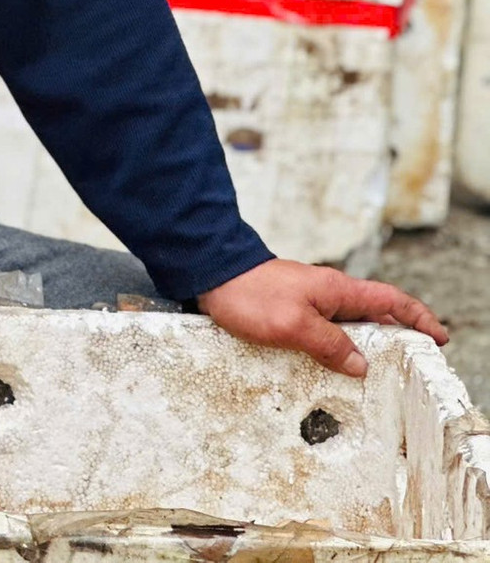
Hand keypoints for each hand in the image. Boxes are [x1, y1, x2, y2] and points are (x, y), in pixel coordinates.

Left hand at [198, 259, 446, 376]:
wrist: (209, 273)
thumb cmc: (249, 293)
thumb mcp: (294, 325)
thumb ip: (329, 345)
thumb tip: (361, 364)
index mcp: (338, 290)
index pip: (391, 300)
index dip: (418, 318)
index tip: (438, 337)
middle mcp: (328, 293)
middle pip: (373, 315)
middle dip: (393, 338)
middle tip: (407, 365)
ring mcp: (309, 300)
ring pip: (347, 325)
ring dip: (362, 345)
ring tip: (372, 373)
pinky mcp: (290, 309)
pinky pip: (323, 329)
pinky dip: (334, 346)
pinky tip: (330, 365)